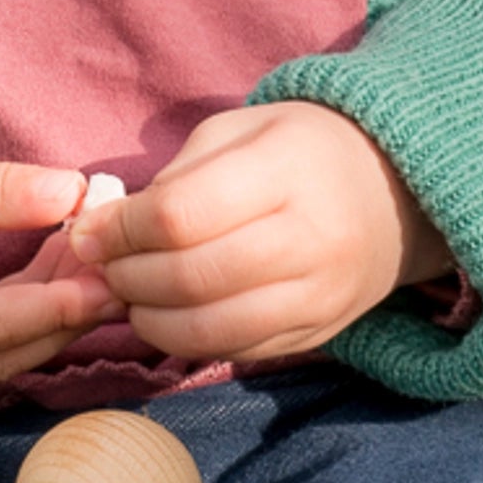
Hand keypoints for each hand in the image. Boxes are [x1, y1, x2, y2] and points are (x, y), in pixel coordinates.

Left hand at [66, 102, 453, 360]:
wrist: (393, 194)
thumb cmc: (299, 152)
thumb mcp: (241, 132)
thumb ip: (174, 178)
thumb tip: (105, 231)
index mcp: (287, 171)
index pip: (182, 217)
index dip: (121, 231)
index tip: (89, 232)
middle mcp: (310, 240)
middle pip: (190, 279)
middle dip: (127, 277)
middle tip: (103, 267)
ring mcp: (317, 296)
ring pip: (209, 329)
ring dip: (149, 319)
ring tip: (130, 294)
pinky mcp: (314, 334)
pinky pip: (233, 351)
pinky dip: (185, 340)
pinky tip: (168, 314)